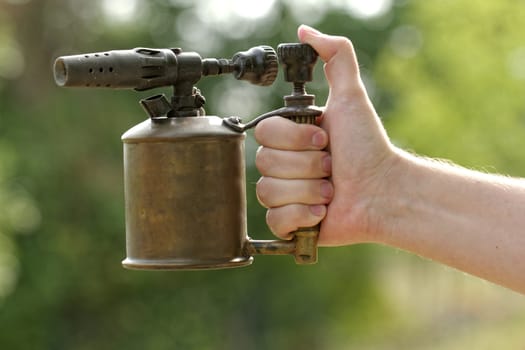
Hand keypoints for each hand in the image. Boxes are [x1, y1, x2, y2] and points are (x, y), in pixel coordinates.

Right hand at [255, 25, 398, 245]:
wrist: (383, 192)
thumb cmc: (368, 147)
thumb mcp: (352, 95)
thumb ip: (335, 56)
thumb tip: (307, 31)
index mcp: (290, 138)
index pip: (264, 134)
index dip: (294, 139)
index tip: (324, 140)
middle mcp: (284, 165)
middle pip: (265, 163)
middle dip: (306, 166)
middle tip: (332, 167)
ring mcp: (285, 195)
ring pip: (268, 191)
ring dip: (307, 190)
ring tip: (331, 191)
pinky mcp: (289, 224)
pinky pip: (274, 220)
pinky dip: (301, 216)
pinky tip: (322, 211)